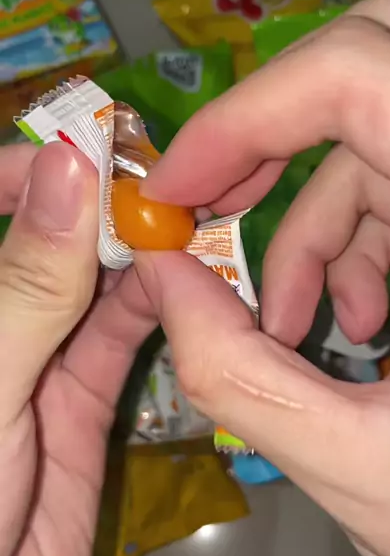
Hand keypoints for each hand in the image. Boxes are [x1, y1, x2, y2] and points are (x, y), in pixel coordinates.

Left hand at [0, 143, 160, 555]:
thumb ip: (26, 283)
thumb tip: (69, 164)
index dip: (36, 166)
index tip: (102, 150)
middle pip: (48, 238)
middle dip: (103, 207)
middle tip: (172, 184)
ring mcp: (36, 362)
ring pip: (92, 287)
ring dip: (139, 257)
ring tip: (196, 227)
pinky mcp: (78, 405)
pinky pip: (119, 343)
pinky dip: (156, 312)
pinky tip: (193, 288)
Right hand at [140, 0, 389, 555]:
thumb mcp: (360, 467)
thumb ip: (238, 374)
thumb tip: (160, 276)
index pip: (374, 74)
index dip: (253, 112)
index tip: (177, 188)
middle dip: (282, 122)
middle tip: (213, 199)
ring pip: (385, 132)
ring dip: (314, 220)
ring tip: (290, 326)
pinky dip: (350, 242)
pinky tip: (351, 323)